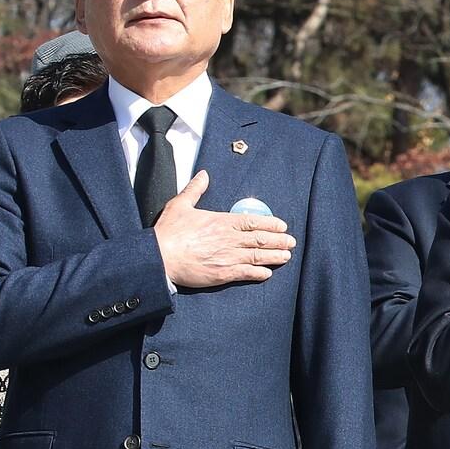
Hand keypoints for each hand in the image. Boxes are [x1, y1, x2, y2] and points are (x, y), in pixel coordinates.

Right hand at [154, 171, 296, 287]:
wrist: (159, 258)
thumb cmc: (168, 232)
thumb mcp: (180, 205)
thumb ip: (195, 190)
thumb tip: (204, 175)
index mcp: (221, 222)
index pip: (253, 221)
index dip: (270, 224)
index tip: (282, 226)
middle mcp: (229, 239)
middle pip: (260, 239)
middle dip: (278, 241)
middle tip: (291, 242)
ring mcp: (227, 257)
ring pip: (257, 256)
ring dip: (274, 256)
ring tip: (286, 256)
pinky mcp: (222, 274)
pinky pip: (246, 273)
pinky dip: (259, 273)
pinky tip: (267, 273)